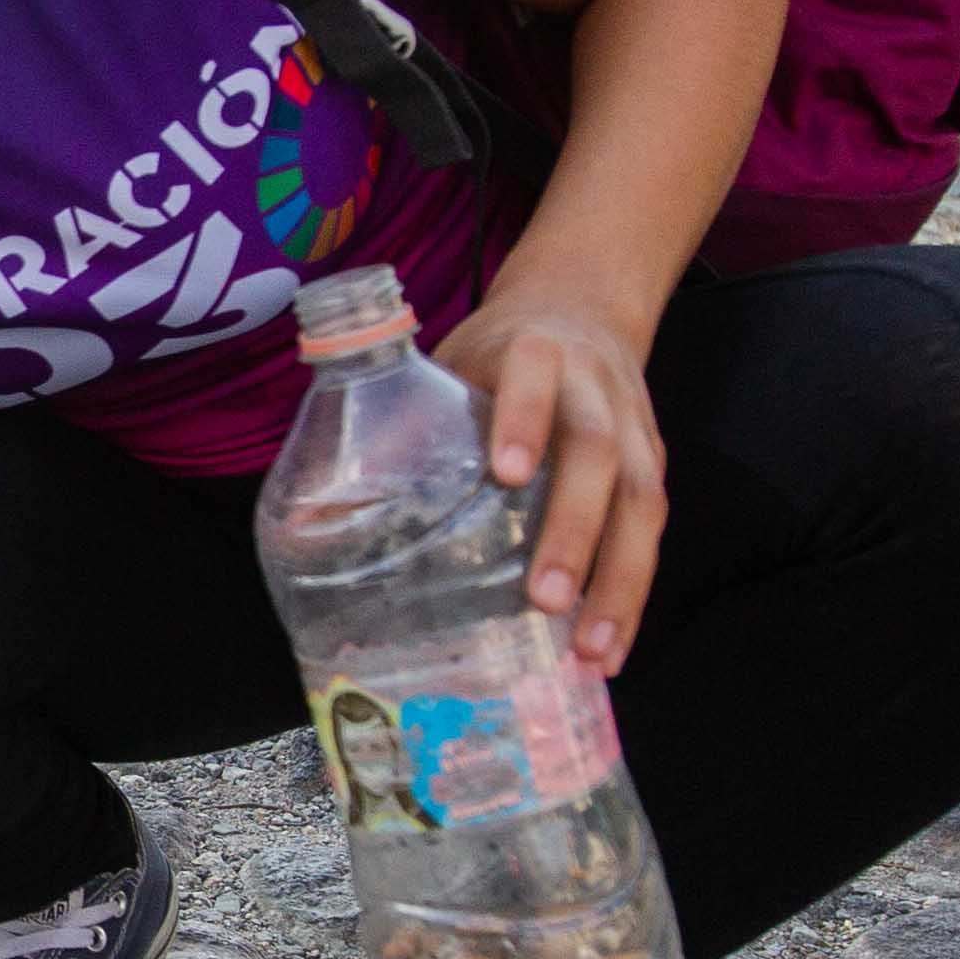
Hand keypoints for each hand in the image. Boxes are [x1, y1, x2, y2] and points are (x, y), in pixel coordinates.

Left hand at [428, 293, 666, 672]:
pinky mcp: (653, 463)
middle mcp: (594, 387)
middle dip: (575, 528)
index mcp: (533, 351)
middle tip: (544, 600)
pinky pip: (651, 532)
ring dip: (618, 581)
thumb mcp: (444, 368)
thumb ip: (396, 432)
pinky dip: (632, 595)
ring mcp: (634, 427)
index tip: (507, 475)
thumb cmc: (495, 355)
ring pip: (640, 501)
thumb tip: (307, 522)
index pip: (534, 375)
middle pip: (598, 453)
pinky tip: (609, 652)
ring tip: (592, 652)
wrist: (581, 305)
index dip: (526, 420)